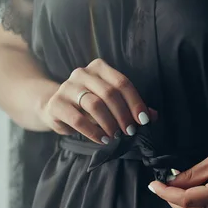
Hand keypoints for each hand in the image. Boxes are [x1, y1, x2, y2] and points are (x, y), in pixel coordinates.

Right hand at [40, 58, 155, 143]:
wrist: (55, 107)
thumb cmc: (87, 105)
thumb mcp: (110, 103)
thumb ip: (130, 107)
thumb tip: (153, 116)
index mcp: (98, 68)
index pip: (122, 82)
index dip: (135, 102)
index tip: (143, 120)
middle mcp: (82, 73)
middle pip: (109, 93)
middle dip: (123, 115)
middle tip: (130, 132)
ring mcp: (67, 87)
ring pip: (94, 105)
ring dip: (109, 124)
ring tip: (115, 136)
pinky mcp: (56, 103)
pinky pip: (78, 119)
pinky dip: (93, 132)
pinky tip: (102, 139)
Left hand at [147, 139, 207, 207]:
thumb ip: (193, 174)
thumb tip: (172, 181)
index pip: (185, 200)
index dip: (166, 193)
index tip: (153, 185)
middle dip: (172, 200)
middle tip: (161, 186)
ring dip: (185, 204)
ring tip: (179, 187)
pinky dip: (200, 206)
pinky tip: (198, 193)